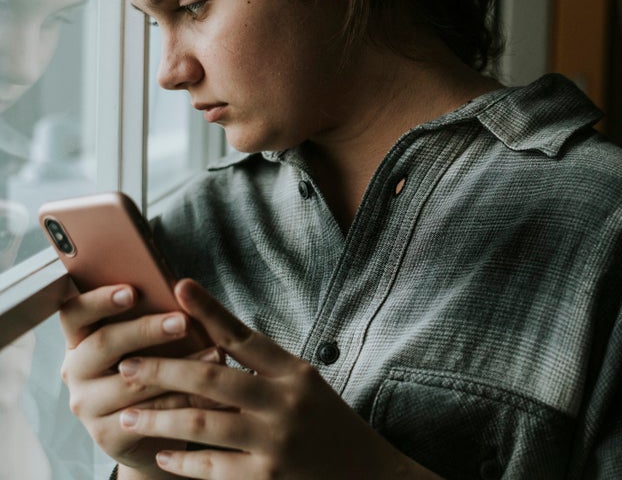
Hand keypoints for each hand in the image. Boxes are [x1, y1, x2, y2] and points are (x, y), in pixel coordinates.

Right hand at [59, 284, 219, 478]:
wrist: (158, 430)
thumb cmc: (158, 368)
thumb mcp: (152, 342)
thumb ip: (155, 317)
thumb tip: (184, 290)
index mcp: (81, 338)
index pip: (75, 313)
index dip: (99, 300)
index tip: (132, 291)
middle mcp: (76, 370)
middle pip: (103, 343)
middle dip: (146, 330)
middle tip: (183, 322)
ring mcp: (87, 405)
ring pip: (131, 382)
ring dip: (177, 367)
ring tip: (216, 354)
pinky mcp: (106, 434)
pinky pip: (146, 416)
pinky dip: (183, 402)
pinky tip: (210, 393)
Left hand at [116, 278, 441, 479]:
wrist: (367, 475)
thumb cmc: (328, 425)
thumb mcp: (306, 385)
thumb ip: (264, 366)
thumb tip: (212, 339)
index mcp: (296, 373)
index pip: (245, 335)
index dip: (209, 311)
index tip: (177, 287)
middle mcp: (285, 403)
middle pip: (211, 377)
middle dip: (161, 369)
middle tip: (127, 365)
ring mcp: (274, 443)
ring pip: (199, 425)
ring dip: (156, 418)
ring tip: (127, 414)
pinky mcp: (265, 479)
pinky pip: (209, 468)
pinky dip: (180, 461)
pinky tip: (160, 454)